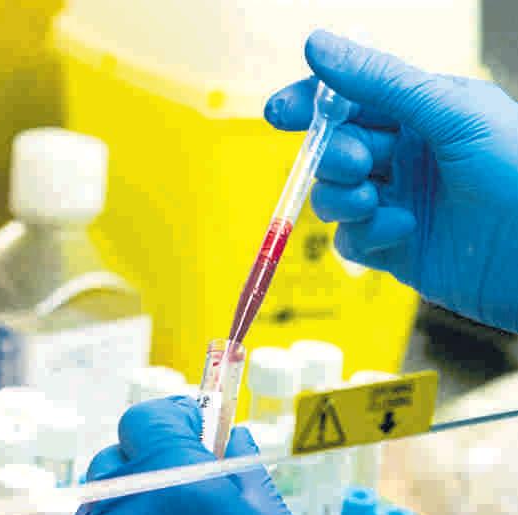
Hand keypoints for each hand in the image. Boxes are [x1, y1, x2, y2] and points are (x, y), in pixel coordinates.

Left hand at [65, 396, 355, 514]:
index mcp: (175, 485)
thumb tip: (232, 438)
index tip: (190, 426)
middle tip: (183, 480)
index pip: (143, 421)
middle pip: (113, 461)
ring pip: (96, 511)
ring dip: (128, 508)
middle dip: (148, 461)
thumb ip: (240, 468)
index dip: (171, 418)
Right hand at [265, 30, 517, 332]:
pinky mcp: (393, 249)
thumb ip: (381, 82)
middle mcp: (404, 159)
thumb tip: (317, 45)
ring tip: (374, 201)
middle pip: (334, 150)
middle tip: (358, 163)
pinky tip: (400, 231)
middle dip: (334, 155)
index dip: (310, 104)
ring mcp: (396, 204)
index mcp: (421, 115)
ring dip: (343, 198)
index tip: (279, 112)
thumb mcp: (453, 113)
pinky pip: (352, 240)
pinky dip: (366, 235)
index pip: (349, 102)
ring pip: (334, 197)